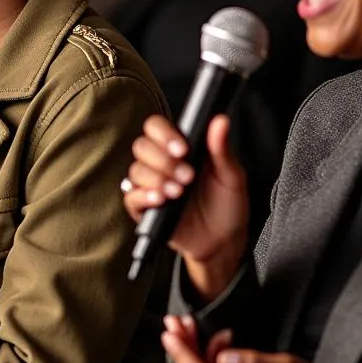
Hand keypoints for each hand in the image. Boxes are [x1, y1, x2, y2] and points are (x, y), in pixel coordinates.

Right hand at [124, 114, 248, 299]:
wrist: (224, 242)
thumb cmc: (227, 205)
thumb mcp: (231, 176)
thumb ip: (221, 148)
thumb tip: (220, 121)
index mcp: (179, 148)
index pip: (156, 127)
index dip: (164, 134)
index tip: (182, 149)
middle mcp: (161, 163)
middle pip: (142, 146)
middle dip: (163, 160)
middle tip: (187, 176)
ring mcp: (150, 185)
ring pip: (136, 170)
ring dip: (156, 179)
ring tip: (178, 192)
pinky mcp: (144, 208)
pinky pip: (130, 196)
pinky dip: (143, 196)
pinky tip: (160, 200)